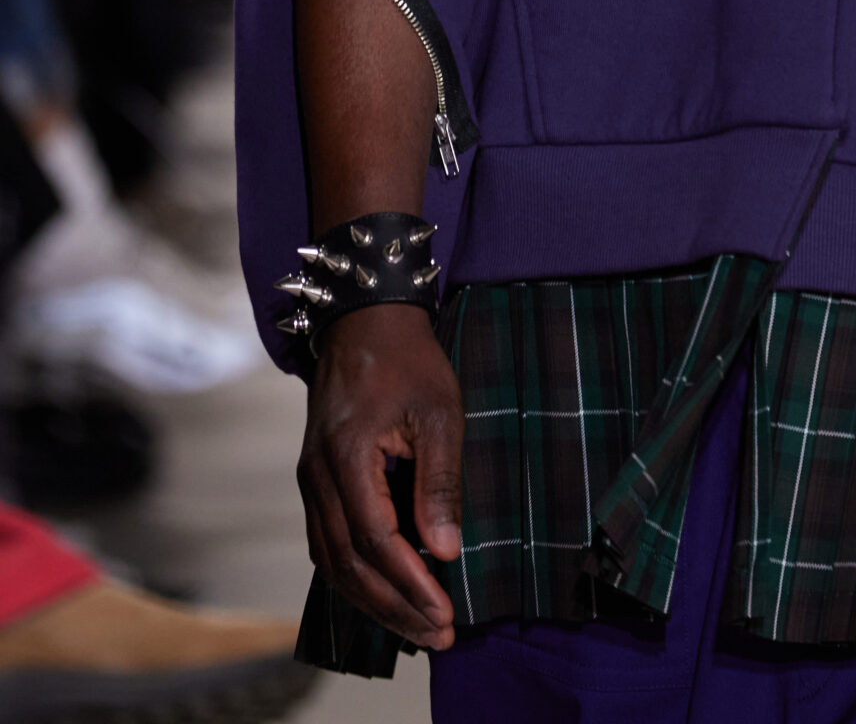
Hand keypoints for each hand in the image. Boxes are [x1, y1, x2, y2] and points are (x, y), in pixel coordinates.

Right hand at [298, 305, 463, 651]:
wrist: (364, 320)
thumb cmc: (408, 359)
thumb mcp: (438, 411)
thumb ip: (439, 480)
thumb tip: (445, 549)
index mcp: (346, 454)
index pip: (376, 539)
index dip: (410, 582)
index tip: (444, 611)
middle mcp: (317, 475)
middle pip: (349, 564)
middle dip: (394, 606)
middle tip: (437, 635)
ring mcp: (311, 479)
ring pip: (333, 562)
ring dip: (374, 601)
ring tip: (418, 627)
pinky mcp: (316, 481)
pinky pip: (328, 544)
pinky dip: (356, 577)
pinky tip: (387, 593)